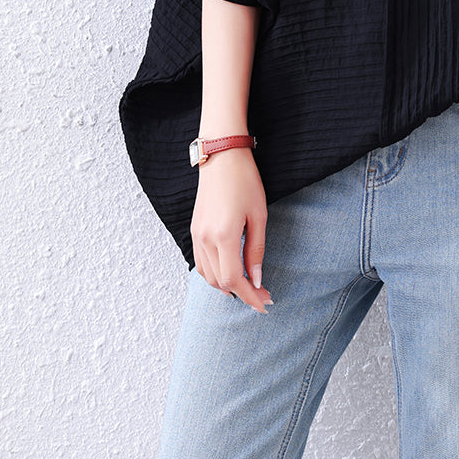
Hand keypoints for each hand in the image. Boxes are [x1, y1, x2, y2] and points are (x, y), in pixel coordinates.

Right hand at [190, 147, 273, 312]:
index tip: (264, 303)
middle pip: (219, 282)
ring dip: (226, 286)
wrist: (221, 156)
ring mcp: (196, 235)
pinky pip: (200, 262)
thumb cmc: (244, 181)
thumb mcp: (259, 215)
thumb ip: (256, 249)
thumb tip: (256, 278)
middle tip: (262, 296)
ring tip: (248, 288)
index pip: (233, 279)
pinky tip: (228, 274)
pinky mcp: (194, 229)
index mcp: (223, 236)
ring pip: (207, 275)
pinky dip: (214, 275)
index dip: (249, 295)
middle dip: (241, 293)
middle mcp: (205, 239)